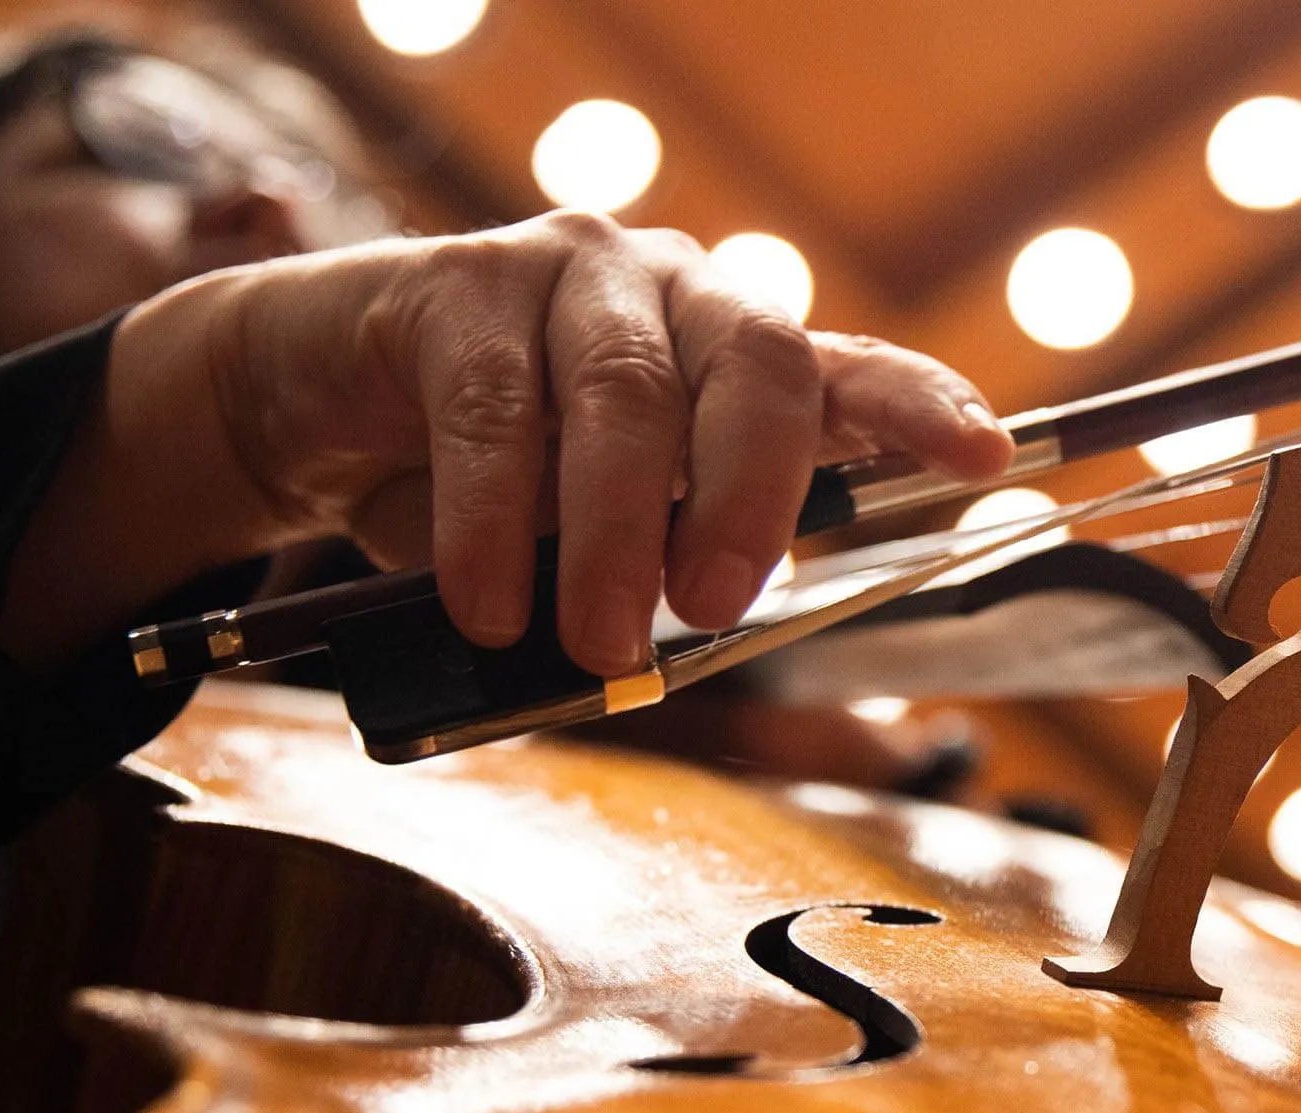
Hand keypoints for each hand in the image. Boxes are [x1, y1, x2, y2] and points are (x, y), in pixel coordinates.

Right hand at [6, 211, 1012, 671]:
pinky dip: (489, 517)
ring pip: (625, 398)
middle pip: (758, 372)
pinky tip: (479, 596)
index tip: (983, 459)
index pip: (852, 373)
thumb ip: (663, 566)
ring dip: (604, 535)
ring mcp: (574, 275)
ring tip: (579, 641)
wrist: (317, 400)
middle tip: (707, 611)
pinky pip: (493, 407)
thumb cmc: (496, 480)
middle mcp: (679, 293)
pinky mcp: (460, 283)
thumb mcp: (600, 529)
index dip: (920, 410)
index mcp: (739, 359)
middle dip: (747, 501)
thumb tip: (691, 649)